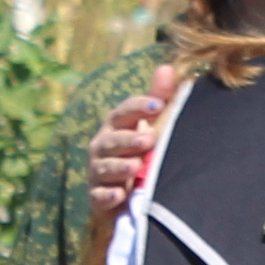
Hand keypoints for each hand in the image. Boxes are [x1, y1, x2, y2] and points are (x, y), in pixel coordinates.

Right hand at [87, 67, 172, 212]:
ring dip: (119, 166)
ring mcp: (98, 172)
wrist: (124, 194)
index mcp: (116, 126)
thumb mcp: (150, 125)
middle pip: (112, 140)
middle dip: (129, 139)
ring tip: (136, 167)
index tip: (158, 105)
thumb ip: (159, 98)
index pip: (123, 112)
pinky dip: (108, 195)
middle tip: (149, 139)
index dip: (138, 107)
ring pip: (105, 167)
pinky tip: (119, 195)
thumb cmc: (138, 152)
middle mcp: (102, 146)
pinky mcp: (97, 196)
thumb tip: (167, 67)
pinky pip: (99, 195)